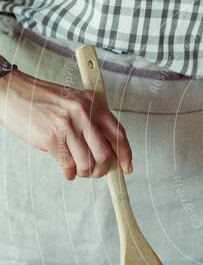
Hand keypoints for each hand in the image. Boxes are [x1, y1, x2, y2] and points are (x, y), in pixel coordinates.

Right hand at [0, 69, 131, 179]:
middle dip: (102, 169)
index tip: (127, 168)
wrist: (13, 92)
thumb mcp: (74, 101)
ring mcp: (67, 127)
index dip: (126, 155)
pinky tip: (66, 169)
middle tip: (95, 171)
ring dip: (84, 172)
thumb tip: (109, 150)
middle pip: (105, 154)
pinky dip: (69, 173)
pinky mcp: (51, 139)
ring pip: (88, 164)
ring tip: (77, 168)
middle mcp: (82, 115)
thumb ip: (92, 120)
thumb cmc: (43, 98)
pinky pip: (68, 167)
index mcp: (92, 104)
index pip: (118, 134)